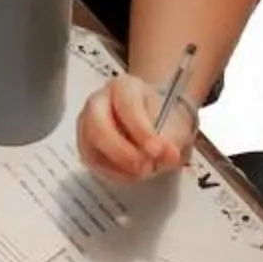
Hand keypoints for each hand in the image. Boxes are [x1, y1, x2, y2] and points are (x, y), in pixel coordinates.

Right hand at [78, 70, 195, 183]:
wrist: (153, 123)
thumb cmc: (162, 118)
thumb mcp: (176, 125)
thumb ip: (172, 140)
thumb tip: (169, 157)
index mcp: (124, 87)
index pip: (127, 105)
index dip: (141, 130)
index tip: (157, 150)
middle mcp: (99, 102)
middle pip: (98, 125)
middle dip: (121, 150)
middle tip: (145, 166)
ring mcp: (87, 125)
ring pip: (91, 147)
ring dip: (118, 165)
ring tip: (143, 171)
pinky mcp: (86, 147)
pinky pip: (94, 162)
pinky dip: (115, 173)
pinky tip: (133, 174)